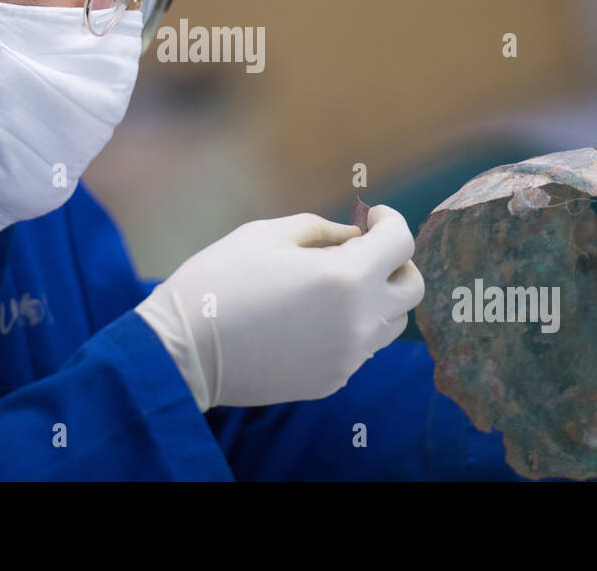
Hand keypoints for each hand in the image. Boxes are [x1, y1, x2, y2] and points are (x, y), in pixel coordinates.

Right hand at [135, 206, 423, 410]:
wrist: (184, 352)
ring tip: (337, 285)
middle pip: (412, 288)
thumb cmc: (219, 281)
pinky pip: (362, 348)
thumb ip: (320, 230)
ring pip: (392, 322)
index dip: (390, 222)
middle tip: (365, 250)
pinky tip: (314, 317)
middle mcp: (359, 321)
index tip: (372, 217)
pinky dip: (353, 326)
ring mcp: (349, 356)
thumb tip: (353, 237)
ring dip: (378, 296)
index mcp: (346, 277)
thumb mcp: (265, 235)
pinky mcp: (332, 380)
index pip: (401, 243)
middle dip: (396, 262)